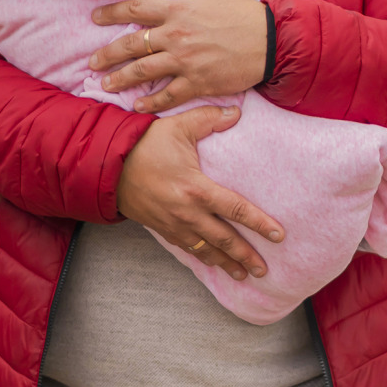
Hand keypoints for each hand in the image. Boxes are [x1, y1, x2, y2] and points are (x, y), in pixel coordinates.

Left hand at [90, 0, 266, 112]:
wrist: (272, 42)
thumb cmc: (246, 13)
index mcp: (179, 11)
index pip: (136, 10)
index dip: (111, 13)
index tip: (95, 18)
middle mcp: (176, 36)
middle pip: (132, 45)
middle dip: (107, 54)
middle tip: (92, 63)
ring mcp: (185, 62)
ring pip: (143, 71)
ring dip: (120, 79)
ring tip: (104, 86)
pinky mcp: (197, 83)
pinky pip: (167, 95)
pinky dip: (150, 101)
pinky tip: (137, 106)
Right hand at [115, 105, 283, 280]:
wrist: (108, 166)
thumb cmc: (145, 145)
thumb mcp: (178, 126)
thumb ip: (209, 118)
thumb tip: (237, 112)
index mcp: (196, 188)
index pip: (236, 209)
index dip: (259, 223)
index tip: (278, 235)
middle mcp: (187, 212)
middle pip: (224, 239)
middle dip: (245, 256)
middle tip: (264, 270)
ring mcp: (174, 224)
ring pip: (206, 250)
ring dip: (226, 263)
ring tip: (243, 274)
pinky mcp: (162, 228)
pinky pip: (187, 248)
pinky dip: (203, 258)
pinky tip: (213, 262)